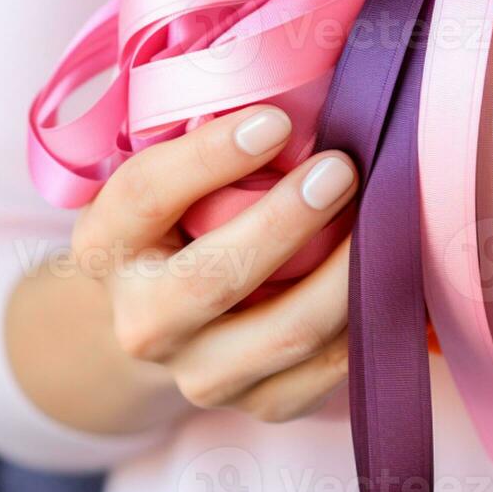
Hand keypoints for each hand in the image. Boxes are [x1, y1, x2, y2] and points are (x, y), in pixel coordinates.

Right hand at [70, 105, 358, 423]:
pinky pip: (325, 369)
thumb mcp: (168, 178)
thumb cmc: (182, 220)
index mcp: (105, 245)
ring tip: (382, 219)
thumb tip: (303, 86)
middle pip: (213, 278)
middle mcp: (142, 321)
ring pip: (285, 332)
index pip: (145, 195)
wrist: (163, 319)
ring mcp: (199, 375)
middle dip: (286, 220)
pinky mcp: (259, 405)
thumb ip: (209, 142)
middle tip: (341, 168)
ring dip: (344, 273)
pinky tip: (387, 271)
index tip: (275, 121)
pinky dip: (365, 320)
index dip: (209, 157)